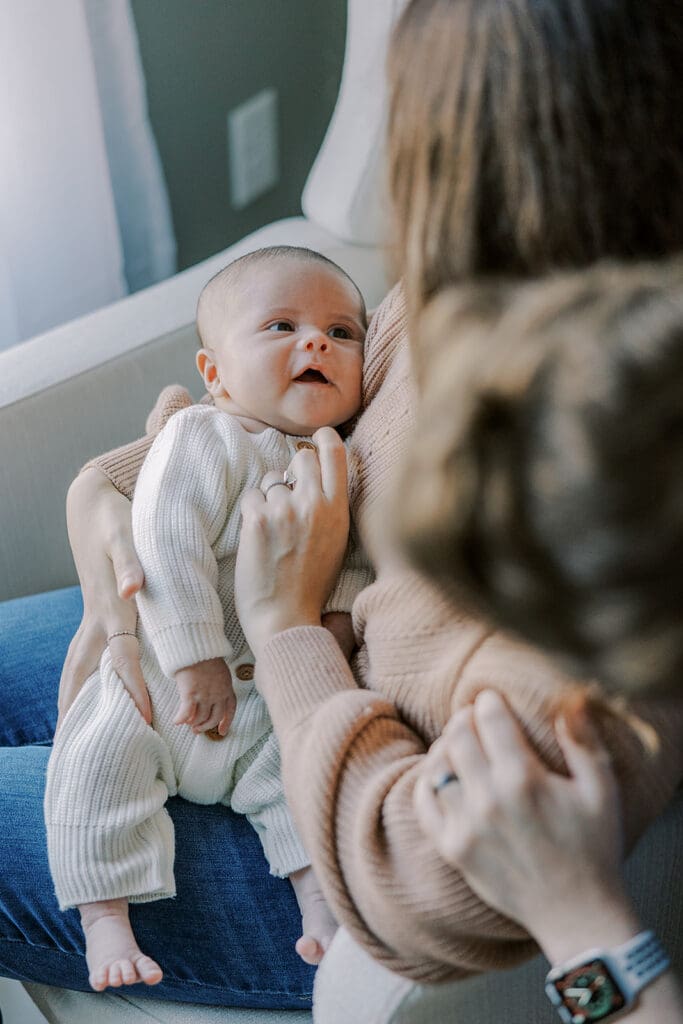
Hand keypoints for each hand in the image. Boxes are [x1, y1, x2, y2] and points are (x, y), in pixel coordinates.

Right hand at [58, 469, 151, 727]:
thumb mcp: (124, 535)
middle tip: (78, 749)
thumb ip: (130, 562)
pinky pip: (86, 657)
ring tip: (69, 735)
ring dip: (73, 700)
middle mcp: (97, 619)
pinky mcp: (95, 613)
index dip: (134, 688)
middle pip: (86, 675)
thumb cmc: (115, 519)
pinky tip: (86, 697)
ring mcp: (92, 618)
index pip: (122, 658)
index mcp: (109, 609)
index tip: (144, 719)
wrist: (94, 503)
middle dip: (82, 711)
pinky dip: (81, 681)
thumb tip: (131, 588)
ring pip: (79, 668)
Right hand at [174, 658, 235, 734]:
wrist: (195, 647)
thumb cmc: (205, 655)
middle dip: (205, 726)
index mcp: (227, 688)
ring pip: (199, 718)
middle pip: (214, 718)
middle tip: (197, 730)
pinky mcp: (190, 695)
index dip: (227, 722)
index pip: (230, 709)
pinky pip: (185, 713)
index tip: (222, 731)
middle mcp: (217, 695)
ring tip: (187, 723)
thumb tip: (212, 695)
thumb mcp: (219, 671)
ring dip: (192, 723)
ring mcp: (204, 696)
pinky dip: (180, 719)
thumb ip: (218, 684)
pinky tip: (176, 721)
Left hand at [235, 427, 349, 659]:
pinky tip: (258, 537)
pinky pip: (252, 497)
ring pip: (272, 479)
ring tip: (273, 530)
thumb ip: (329, 508)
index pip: (335, 454)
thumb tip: (315, 480)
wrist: (284, 618)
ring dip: (270, 497)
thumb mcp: (336, 543)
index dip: (325, 439)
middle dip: (292, 472)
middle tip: (287, 496)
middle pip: (301, 459)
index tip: (318, 437)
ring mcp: (285, 509)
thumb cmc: (310, 585)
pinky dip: (252, 512)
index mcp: (338, 511)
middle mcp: (313, 504)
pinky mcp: (258, 518)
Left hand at [414, 690, 633, 962]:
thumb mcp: (601, 790)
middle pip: (458, 736)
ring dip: (445, 746)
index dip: (489, 701)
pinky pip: (424, 803)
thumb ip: (582, 740)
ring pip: (437, 765)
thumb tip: (568, 699)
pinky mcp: (453, 849)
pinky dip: (427, 781)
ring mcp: (466, 826)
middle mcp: (488, 800)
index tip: (492, 699)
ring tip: (459, 742)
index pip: (490, 718)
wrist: (577, 913)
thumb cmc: (594, 847)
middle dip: (465, 717)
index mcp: (524, 779)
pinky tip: (441, 774)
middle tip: (474, 716)